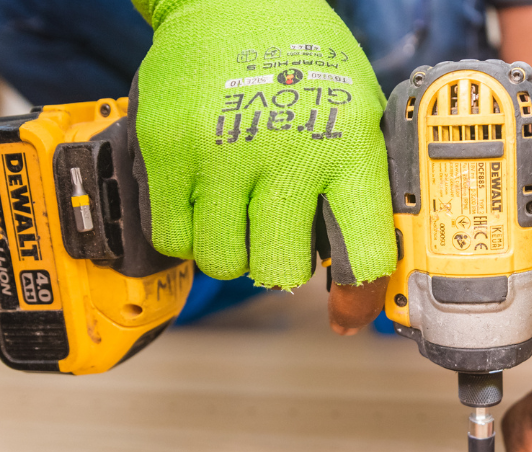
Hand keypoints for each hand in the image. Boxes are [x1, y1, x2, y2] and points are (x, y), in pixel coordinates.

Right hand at [128, 0, 395, 331]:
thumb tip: (364, 271)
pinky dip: (187, 232)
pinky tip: (203, 200)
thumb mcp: (357, 114)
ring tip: (238, 210)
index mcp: (347, 147)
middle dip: (279, 265)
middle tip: (276, 235)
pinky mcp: (167, 150)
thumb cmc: (303, 60)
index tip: (349, 310)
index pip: (363, 252)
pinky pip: (172, 238)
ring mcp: (221, 153)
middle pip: (280, 272)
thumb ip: (361, 188)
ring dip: (231, 249)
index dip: (359, 294)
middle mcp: (287, 153)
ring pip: (223, 262)